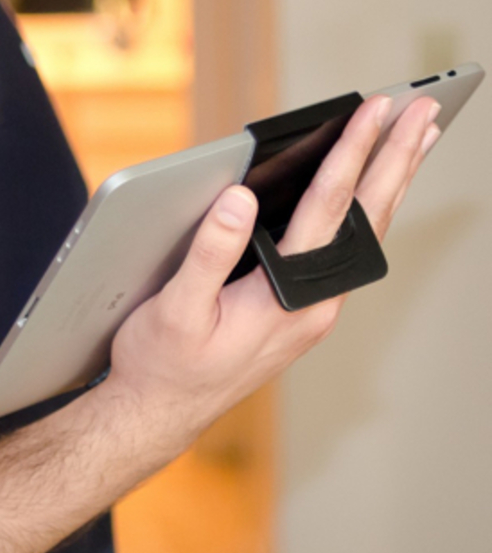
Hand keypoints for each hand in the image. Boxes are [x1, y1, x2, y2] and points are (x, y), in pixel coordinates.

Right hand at [100, 94, 440, 452]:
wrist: (159, 414)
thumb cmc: (162, 365)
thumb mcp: (176, 308)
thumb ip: (209, 252)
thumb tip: (238, 198)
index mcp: (287, 300)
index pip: (327, 211)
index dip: (350, 154)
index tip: (372, 111)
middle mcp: (312, 308)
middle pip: (364, 222)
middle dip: (395, 162)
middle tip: (421, 113)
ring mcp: (310, 313)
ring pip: (361, 239)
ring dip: (388, 187)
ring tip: (411, 144)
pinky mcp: (297, 316)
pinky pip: (343, 255)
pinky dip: (364, 216)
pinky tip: (365, 200)